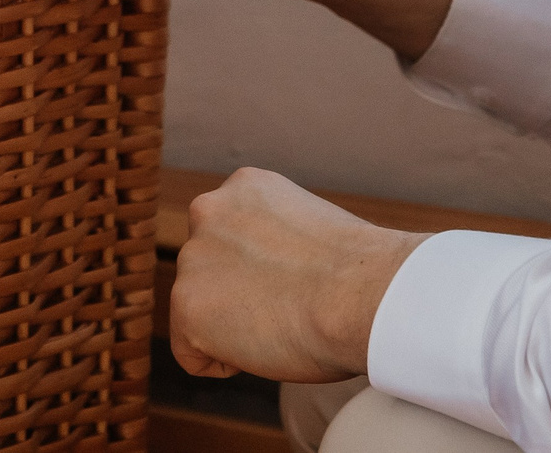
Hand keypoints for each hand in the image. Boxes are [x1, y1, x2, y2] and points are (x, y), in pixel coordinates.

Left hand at [167, 168, 425, 382]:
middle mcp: (208, 212)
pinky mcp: (186, 307)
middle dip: (240, 296)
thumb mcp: (311, 230)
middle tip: (289, 311)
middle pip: (210, 272)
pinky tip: (265, 349)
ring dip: (233, 328)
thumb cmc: (360, 275)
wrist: (364, 296)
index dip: (263, 274)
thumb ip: (277, 240)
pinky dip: (223, 363)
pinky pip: (192, 353)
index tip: (295, 287)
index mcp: (245, 187)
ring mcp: (193, 259)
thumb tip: (274, 272)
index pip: (232, 238)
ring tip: (282, 327)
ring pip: (200, 311)